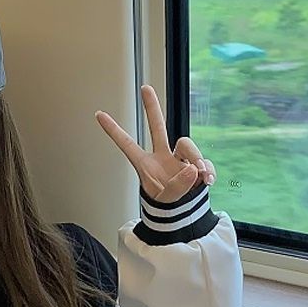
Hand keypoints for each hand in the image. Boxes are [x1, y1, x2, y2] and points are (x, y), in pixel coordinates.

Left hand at [95, 85, 215, 203]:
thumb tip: (192, 168)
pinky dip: (208, 170)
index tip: (99, 114)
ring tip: (201, 177)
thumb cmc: (167, 209)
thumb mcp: (166, 201)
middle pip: (157, 128)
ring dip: (196, 158)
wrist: (183, 218)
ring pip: (188, 145)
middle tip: (145, 89)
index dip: (114, 130)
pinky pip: (204, 162)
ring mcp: (179, 160)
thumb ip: (176, 187)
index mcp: (146, 165)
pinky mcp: (196, 166)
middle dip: (152, 108)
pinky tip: (207, 180)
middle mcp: (162, 158)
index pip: (127, 145)